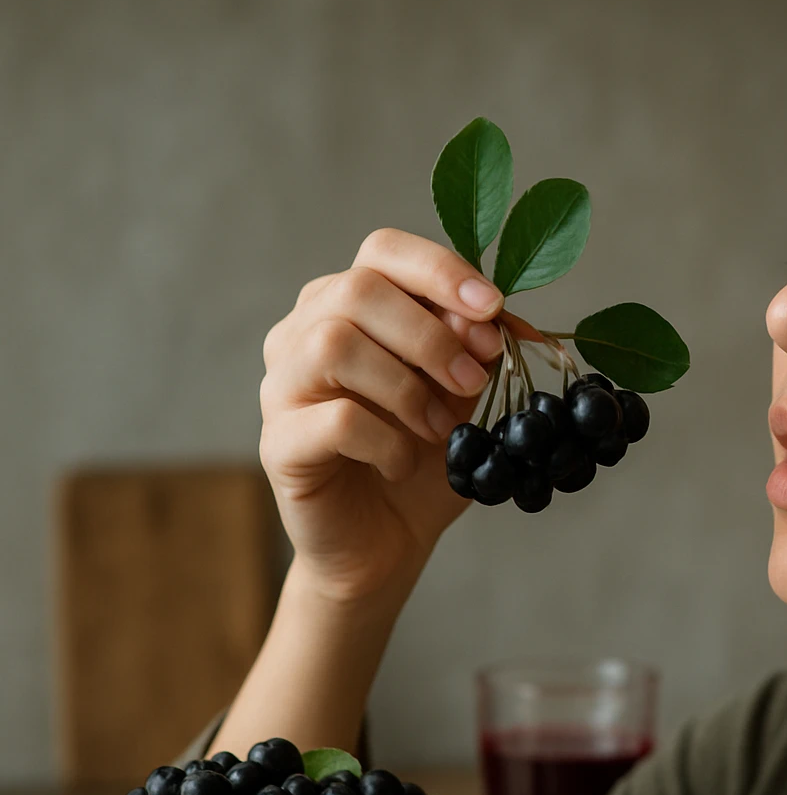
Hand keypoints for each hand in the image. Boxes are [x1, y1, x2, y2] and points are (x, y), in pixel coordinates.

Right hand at [258, 228, 540, 601]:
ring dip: (406, 386)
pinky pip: (333, 419)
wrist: (386, 543)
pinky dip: (385, 440)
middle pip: (357, 290)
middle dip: (431, 335)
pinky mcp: (278, 444)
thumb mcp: (466, 398)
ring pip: (333, 344)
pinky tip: (402, 463)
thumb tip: (500, 317)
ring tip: (436, 427)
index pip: (382, 251)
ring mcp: (283, 387)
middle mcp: (303, 333)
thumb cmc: (423, 460)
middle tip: (473, 382)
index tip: (492, 308)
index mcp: (348, 306)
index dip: (440, 271)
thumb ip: (478, 350)